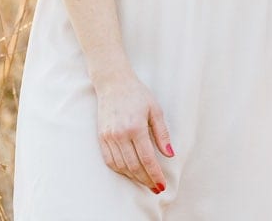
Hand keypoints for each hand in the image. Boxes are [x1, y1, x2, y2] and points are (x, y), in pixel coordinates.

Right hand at [94, 70, 174, 193]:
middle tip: (156, 188)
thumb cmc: (138, 94)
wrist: (113, 83)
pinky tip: (130, 173)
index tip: (162, 185)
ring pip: (121, 166)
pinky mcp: (101, 138)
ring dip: (133, 177)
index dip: (155, 174)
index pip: (147, 159)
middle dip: (146, 180)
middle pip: (133, 166)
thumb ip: (162, 134)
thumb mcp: (156, 110)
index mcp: (136, 127)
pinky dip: (120, 170)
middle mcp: (120, 135)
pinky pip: (109, 160)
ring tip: (145, 182)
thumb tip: (170, 154)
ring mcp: (109, 137)